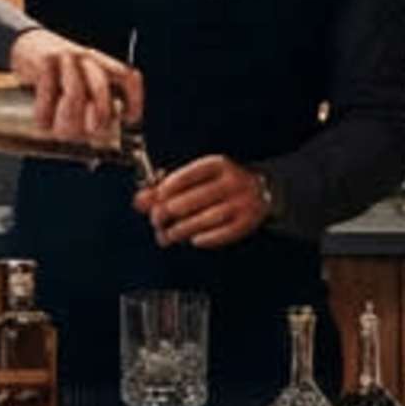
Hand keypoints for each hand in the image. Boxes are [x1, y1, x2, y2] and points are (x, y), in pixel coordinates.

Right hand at [9, 27, 143, 149]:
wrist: (26, 42)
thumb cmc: (57, 71)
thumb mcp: (80, 81)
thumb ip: (91, 103)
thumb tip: (97, 136)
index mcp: (102, 64)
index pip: (128, 77)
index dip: (134, 100)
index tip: (128, 119)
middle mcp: (88, 59)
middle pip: (100, 88)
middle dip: (97, 117)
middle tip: (89, 132)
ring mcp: (66, 58)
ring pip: (74, 92)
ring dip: (66, 118)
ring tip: (58, 129)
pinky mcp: (45, 61)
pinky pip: (47, 91)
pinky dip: (43, 112)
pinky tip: (41, 121)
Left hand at [137, 154, 274, 250]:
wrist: (264, 190)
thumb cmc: (220, 184)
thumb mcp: (197, 179)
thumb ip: (167, 187)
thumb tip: (140, 201)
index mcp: (218, 164)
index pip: (188, 176)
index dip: (166, 189)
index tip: (154, 200)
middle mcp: (233, 181)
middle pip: (193, 199)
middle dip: (169, 213)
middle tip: (156, 221)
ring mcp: (243, 202)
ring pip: (206, 219)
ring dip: (182, 230)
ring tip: (167, 236)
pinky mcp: (248, 221)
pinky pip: (223, 233)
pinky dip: (205, 239)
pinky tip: (193, 240)